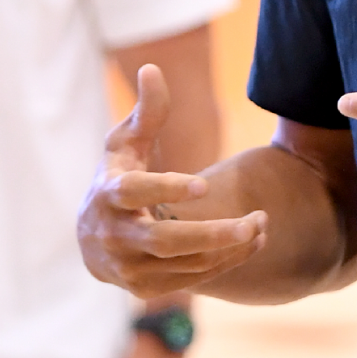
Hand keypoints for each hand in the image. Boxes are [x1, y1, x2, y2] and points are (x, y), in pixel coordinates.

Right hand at [78, 65, 266, 299]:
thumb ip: (146, 112)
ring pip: (186, 263)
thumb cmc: (118, 177)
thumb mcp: (125, 143)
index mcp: (108, 194)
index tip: (205, 185)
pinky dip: (224, 263)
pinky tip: (251, 243)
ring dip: (229, 248)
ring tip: (262, 225)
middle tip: (258, 219)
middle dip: (215, 233)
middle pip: (167, 241)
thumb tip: (152, 69)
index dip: (168, 189)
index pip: (135, 192)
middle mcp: (114, 235)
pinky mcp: (144, 288)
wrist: (94, 238)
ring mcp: (127, 267)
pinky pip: (191, 278)